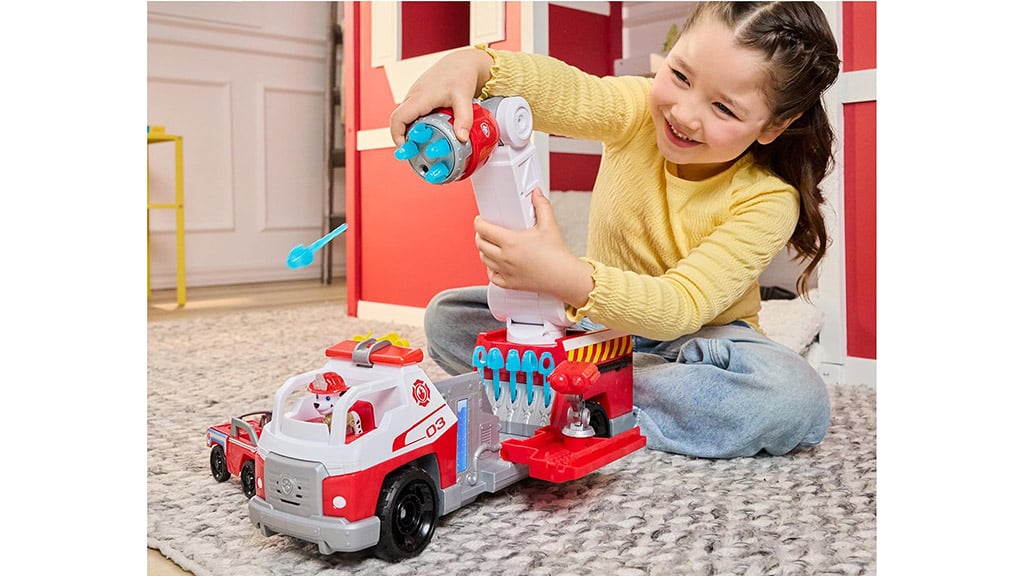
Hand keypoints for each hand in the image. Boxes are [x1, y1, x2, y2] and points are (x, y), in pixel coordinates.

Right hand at [389, 48, 493, 145]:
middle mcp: (414, 96)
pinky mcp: (419, 98)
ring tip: (426, 142)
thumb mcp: (464, 97)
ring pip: (406, 118)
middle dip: (405, 138)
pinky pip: (412, 114)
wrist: (461, 62)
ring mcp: (415, 96)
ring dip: (412, 131)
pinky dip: (417, 124)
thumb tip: (462, 137)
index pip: (398, 118)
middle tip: (418, 150)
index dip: (397, 136)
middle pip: (399, 121)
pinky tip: (430, 131)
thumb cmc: (460, 73)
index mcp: (420, 96)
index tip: (405, 148)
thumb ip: (464, 119)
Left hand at [474, 190, 593, 307]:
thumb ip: (541, 206)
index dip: (479, 222)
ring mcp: (506, 272)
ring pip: (484, 260)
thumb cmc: (557, 255)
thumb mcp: (549, 225)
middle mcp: (505, 258)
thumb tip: (536, 194)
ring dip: (483, 250)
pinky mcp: (510, 284)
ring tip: (489, 245)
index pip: (484, 230)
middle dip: (480, 235)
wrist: (564, 277)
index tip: (480, 220)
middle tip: (484, 231)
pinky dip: (490, 268)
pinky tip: (495, 264)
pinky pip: (492, 276)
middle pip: (481, 244)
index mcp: (511, 242)